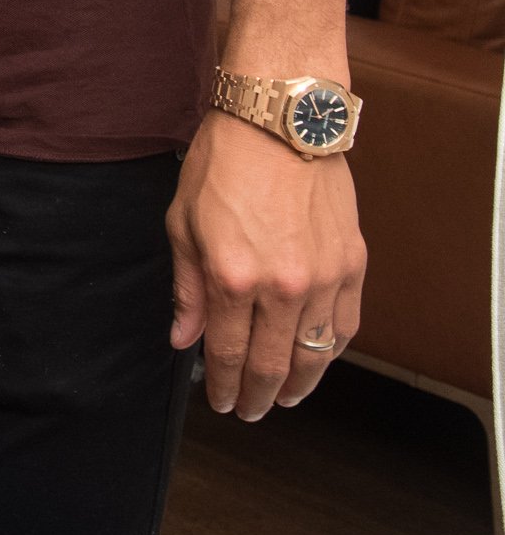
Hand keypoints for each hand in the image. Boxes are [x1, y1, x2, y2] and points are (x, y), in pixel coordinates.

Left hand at [168, 111, 364, 419]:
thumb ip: (186, 289)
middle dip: (258, 396)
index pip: (227, 353)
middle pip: (272, 364)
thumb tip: (182, 338)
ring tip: (285, 398)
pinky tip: (317, 360)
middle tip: (249, 411)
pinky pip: (345, 326)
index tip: (220, 402)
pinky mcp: (352, 266)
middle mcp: (282, 287)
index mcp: (231, 278)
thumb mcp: (182, 223)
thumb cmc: (223, 164)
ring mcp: (323, 279)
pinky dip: (330, 351)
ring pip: (314, 354)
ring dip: (299, 384)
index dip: (222, 385)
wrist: (279, 123)